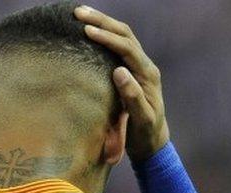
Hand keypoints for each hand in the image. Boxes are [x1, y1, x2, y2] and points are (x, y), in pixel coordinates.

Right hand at [75, 5, 169, 161]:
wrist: (152, 141)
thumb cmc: (145, 133)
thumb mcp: (141, 119)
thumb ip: (133, 96)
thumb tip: (119, 71)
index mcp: (148, 75)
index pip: (127, 49)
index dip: (108, 38)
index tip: (87, 31)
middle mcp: (145, 66)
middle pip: (125, 35)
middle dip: (103, 21)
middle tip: (78, 12)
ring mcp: (139, 66)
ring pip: (123, 36)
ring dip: (103, 23)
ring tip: (80, 13)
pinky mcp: (132, 70)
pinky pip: (119, 45)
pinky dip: (105, 33)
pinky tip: (90, 28)